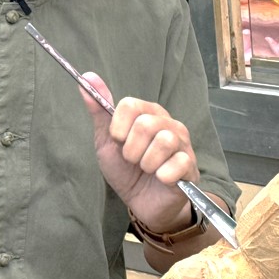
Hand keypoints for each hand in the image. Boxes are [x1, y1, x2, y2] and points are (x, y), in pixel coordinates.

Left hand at [79, 72, 198, 230]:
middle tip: (132, 160)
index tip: (117, 141)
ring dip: (146, 163)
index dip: (118, 127)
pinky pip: (176, 164)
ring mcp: (182, 143)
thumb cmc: (125, 169)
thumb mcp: (107, 140)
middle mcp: (168, 123)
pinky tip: (161, 179)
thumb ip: (99, 109)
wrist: (141, 202)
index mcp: (148, 112)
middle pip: (145, 124)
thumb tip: (87, 77)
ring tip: (147, 169)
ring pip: (163, 142)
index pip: (130, 105)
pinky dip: (162, 176)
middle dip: (130, 149)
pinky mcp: (190, 165)